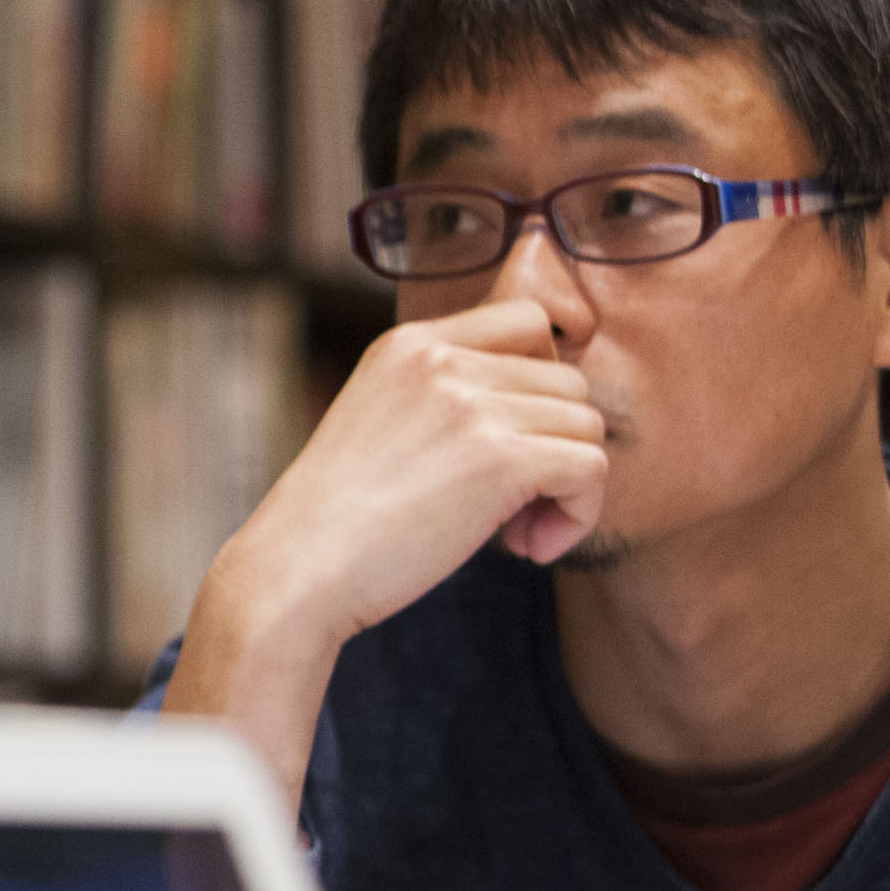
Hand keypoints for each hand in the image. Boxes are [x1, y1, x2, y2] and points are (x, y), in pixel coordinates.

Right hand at [163, 301, 607, 805]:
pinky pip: (591, 469)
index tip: (520, 438)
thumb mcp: (381, 419)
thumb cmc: (337, 520)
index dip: (544, 381)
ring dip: (569, 486)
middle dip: (555, 445)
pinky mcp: (501, 458)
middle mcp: (444, 360)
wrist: (297, 569)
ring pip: (587, 426)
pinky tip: (530, 548)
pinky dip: (579, 515)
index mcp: (411, 344)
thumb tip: (547, 413)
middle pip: (569, 382)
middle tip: (512, 507)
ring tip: (517, 532)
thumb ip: (446, 396)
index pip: (527, 322)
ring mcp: (473, 404)